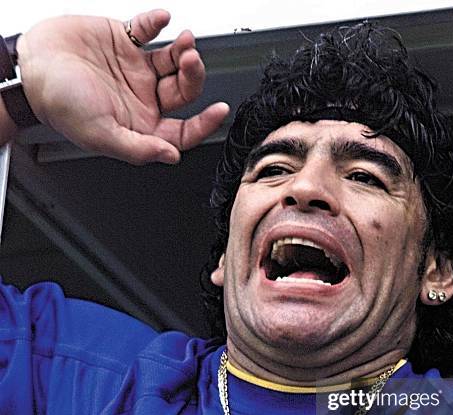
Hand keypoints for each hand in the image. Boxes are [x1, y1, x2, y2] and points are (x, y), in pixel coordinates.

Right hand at [16, 9, 229, 163]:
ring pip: (173, 61)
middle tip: (191, 60)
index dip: (204, 123)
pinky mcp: (124, 41)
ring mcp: (135, 69)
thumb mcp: (101, 134)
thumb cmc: (59, 104)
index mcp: (141, 125)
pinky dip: (157, 22)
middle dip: (193, 76)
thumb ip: (138, 148)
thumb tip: (171, 156)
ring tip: (184, 41)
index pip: (182, 130)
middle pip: (183, 92)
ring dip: (183, 51)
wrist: (31, 66)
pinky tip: (161, 19)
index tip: (219, 110)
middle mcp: (142, 98)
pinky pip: (148, 30)